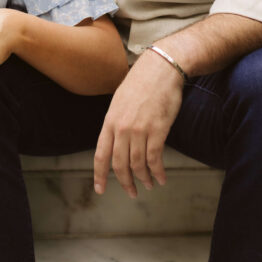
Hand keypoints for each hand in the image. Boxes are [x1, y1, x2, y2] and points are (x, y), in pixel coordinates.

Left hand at [93, 49, 183, 197]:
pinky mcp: (157, 130)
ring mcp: (139, 130)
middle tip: (131, 192)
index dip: (99, 175)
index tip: (100, 190)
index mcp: (109, 122)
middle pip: (119, 164)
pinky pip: (155, 159)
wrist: (160, 69)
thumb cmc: (141, 83)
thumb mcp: (119, 102)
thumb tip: (116, 140)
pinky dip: (157, 172)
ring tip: (149, 185)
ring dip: (143, 179)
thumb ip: (116, 122)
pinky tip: (161, 178)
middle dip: (125, 182)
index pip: (101, 155)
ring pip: (137, 164)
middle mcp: (121, 128)